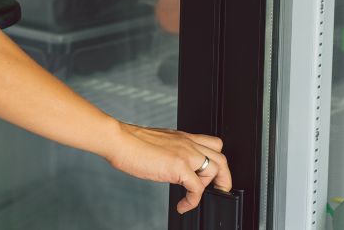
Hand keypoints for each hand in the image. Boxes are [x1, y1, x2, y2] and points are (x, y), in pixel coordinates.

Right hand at [104, 122, 231, 213]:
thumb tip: (173, 168)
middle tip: (218, 190)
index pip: (213, 145)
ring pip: (216, 170)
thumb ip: (171, 152)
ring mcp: (185, 154)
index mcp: (183, 138)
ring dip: (209, 187)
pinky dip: (193, 201)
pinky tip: (183, 205)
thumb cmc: (130, 142)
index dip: (216, 161)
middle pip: (221, 158)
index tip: (211, 176)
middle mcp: (188, 143)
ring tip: (196, 197)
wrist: (119, 141)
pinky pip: (197, 188)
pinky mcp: (179, 166)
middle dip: (224, 178)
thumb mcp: (158, 143)